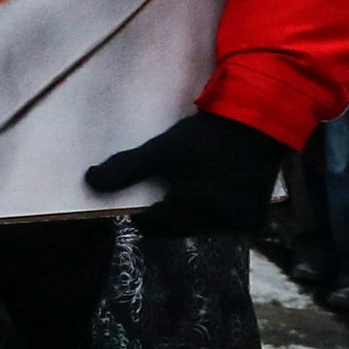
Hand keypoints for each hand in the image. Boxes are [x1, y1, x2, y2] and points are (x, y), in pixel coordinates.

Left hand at [83, 111, 284, 237]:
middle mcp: (225, 223)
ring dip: (190, 210)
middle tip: (168, 184)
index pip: (156, 226)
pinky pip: (221, 221)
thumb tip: (89, 182)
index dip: (143, 213)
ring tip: (192, 183)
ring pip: (200, 226)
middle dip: (168, 210)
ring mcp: (244, 223)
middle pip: (179, 227)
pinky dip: (211, 209)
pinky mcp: (256, 219)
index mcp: (200, 208)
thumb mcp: (162, 150)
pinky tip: (211, 186)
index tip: (141, 195)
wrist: (259, 120)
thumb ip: (125, 168)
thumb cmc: (206, 136)